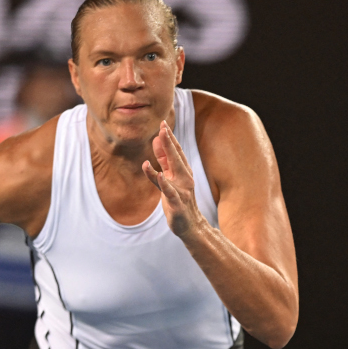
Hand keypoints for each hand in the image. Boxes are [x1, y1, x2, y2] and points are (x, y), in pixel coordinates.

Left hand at [142, 121, 204, 237]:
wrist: (190, 225)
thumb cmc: (179, 200)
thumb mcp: (170, 178)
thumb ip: (163, 161)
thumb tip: (157, 140)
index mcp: (183, 171)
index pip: (176, 151)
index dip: (169, 137)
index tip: (162, 123)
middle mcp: (184, 178)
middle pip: (176, 156)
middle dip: (169, 141)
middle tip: (162, 126)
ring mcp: (182, 190)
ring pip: (173, 170)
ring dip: (167, 154)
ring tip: (159, 140)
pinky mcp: (177, 203)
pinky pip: (169, 191)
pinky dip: (163, 182)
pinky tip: (159, 174)